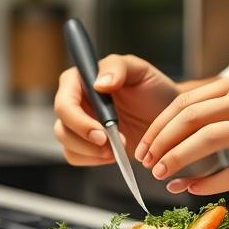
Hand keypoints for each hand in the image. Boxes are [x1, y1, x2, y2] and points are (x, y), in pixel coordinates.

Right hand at [53, 54, 178, 166]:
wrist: (166, 115)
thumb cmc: (153, 89)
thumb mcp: (140, 70)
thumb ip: (118, 68)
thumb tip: (98, 83)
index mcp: (81, 80)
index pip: (65, 101)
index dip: (78, 120)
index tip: (102, 133)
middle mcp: (75, 101)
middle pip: (62, 125)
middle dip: (85, 140)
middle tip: (112, 146)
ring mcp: (79, 124)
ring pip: (66, 143)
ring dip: (90, 152)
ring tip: (116, 150)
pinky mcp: (85, 143)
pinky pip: (74, 156)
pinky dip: (92, 160)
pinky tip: (112, 154)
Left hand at [136, 74, 228, 194]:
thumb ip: (228, 106)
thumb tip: (185, 127)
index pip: (187, 101)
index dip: (160, 124)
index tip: (145, 143)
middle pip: (191, 118)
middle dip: (162, 143)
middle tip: (146, 162)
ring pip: (209, 142)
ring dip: (179, 160)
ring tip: (163, 177)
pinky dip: (209, 182)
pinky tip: (193, 190)